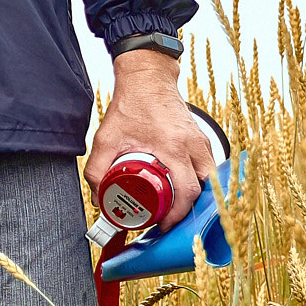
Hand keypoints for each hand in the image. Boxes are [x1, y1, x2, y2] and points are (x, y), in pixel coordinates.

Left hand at [86, 49, 212, 227]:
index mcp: (173, 147)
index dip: (177, 213)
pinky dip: (199, 181)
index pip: (186, 191)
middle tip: (168, 221)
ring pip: (209, 179)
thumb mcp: (105, 140)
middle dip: (187, 211)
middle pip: (202, 190)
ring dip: (195, 197)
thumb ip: (97, 170)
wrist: (147, 80)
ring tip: (174, 207)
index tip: (164, 225)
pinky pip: (208, 167)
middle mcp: (193, 146)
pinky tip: (182, 189)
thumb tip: (98, 199)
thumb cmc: (130, 107)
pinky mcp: (201, 140)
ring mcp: (201, 142)